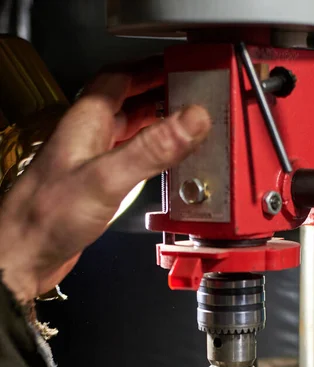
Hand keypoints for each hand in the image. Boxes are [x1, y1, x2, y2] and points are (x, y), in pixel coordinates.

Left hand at [0, 58, 210, 302]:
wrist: (25, 256)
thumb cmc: (48, 216)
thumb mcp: (107, 177)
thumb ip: (151, 148)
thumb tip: (192, 118)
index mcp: (86, 122)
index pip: (120, 78)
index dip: (150, 69)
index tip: (180, 67)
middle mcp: (87, 138)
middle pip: (125, 103)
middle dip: (158, 95)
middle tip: (191, 97)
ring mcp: (90, 162)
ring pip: (126, 132)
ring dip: (154, 126)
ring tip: (184, 127)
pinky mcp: (94, 188)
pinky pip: (126, 161)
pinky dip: (147, 156)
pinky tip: (161, 165)